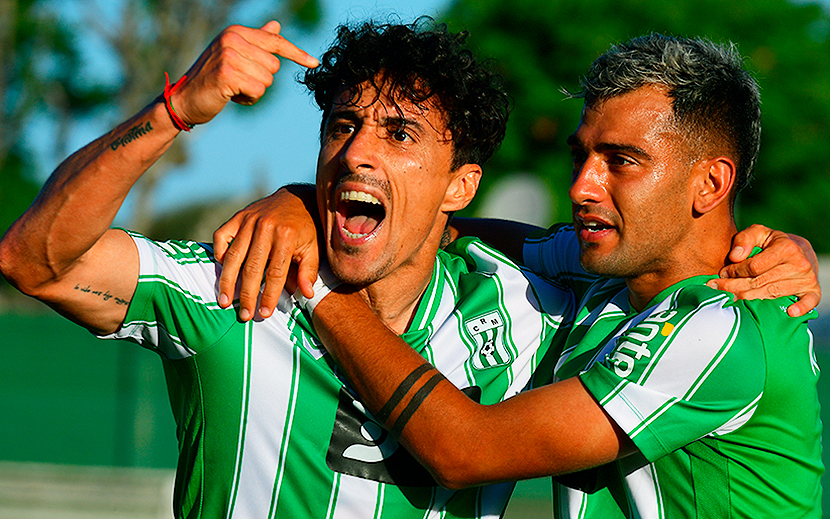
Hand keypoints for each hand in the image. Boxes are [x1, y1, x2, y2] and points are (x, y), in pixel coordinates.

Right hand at [169, 21, 317, 126]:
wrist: (184, 100)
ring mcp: (229, 56)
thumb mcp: (234, 56)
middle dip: (261, 79)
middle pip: (274, 66)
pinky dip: (248, 99)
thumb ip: (256, 42)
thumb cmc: (211, 79)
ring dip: (254, 91)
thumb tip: (276, 26)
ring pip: (267, 80)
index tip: (314, 63)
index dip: (297, 53)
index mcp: (236, 32)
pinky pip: (257, 91)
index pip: (275, 42)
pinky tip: (231, 96)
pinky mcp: (227, 74)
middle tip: (239, 82)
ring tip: (233, 89)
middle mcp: (232, 39)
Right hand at [214, 185, 320, 320]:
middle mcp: (266, 227)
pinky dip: (219, 253)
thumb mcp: (313, 248)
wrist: (296, 198)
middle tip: (244, 315)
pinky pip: (221, 236)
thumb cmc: (306, 229)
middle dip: (247, 294)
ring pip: (233, 255)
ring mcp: (249, 220)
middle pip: (252, 268)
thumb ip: (308, 271)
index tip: (265, 313)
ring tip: (224, 301)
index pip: (275, 272)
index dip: (269, 295)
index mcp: (286, 236)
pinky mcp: (238, 216)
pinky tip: (222, 270)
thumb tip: (307, 295)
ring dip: (227, 281)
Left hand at [707, 224, 819, 316]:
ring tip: (730, 299)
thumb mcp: (758, 233)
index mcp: (786, 248)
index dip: (734, 271)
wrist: (800, 251)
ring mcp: (807, 279)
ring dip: (748, 299)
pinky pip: (809, 302)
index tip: (722, 273)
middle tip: (716, 289)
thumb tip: (735, 256)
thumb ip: (744, 239)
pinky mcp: (813, 291)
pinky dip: (800, 308)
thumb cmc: (772, 244)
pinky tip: (790, 312)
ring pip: (772, 294)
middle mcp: (799, 264)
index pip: (754, 266)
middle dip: (733, 287)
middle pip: (759, 282)